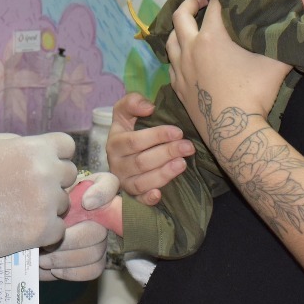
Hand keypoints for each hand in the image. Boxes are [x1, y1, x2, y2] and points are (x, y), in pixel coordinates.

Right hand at [0, 132, 76, 259]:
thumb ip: (13, 142)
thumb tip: (28, 146)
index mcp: (34, 148)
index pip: (67, 146)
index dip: (56, 155)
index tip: (45, 165)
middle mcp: (46, 173)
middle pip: (67, 175)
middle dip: (53, 181)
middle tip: (31, 191)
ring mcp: (45, 203)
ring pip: (62, 204)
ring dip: (48, 207)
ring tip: (23, 212)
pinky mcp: (41, 231)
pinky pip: (58, 230)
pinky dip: (45, 232)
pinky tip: (26, 229)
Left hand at [39, 171, 118, 280]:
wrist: (29, 229)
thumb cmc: (36, 209)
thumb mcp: (40, 193)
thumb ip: (59, 187)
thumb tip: (88, 203)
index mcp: (88, 190)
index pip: (109, 183)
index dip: (102, 193)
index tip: (85, 202)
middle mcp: (101, 214)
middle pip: (99, 230)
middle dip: (69, 241)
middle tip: (46, 246)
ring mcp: (101, 237)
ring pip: (95, 253)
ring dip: (66, 258)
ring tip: (43, 259)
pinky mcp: (95, 260)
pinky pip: (93, 269)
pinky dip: (71, 272)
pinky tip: (54, 269)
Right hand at [106, 92, 193, 206]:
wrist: (124, 152)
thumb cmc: (130, 129)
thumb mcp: (126, 111)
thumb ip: (132, 102)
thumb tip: (149, 108)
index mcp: (115, 142)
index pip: (134, 141)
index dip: (156, 136)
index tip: (178, 132)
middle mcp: (116, 164)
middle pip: (141, 162)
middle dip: (167, 153)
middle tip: (188, 147)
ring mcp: (123, 181)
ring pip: (142, 182)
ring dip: (163, 174)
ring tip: (182, 164)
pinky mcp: (131, 195)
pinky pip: (138, 200)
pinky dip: (147, 199)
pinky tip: (159, 195)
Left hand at [166, 0, 291, 141]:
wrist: (235, 131)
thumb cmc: (256, 93)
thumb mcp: (277, 62)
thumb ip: (283, 39)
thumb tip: (295, 22)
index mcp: (212, 37)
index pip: (213, 5)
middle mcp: (190, 48)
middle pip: (180, 15)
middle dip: (191, 2)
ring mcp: (180, 68)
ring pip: (171, 39)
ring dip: (180, 28)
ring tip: (190, 26)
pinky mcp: (178, 87)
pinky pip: (171, 63)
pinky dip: (177, 54)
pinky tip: (185, 56)